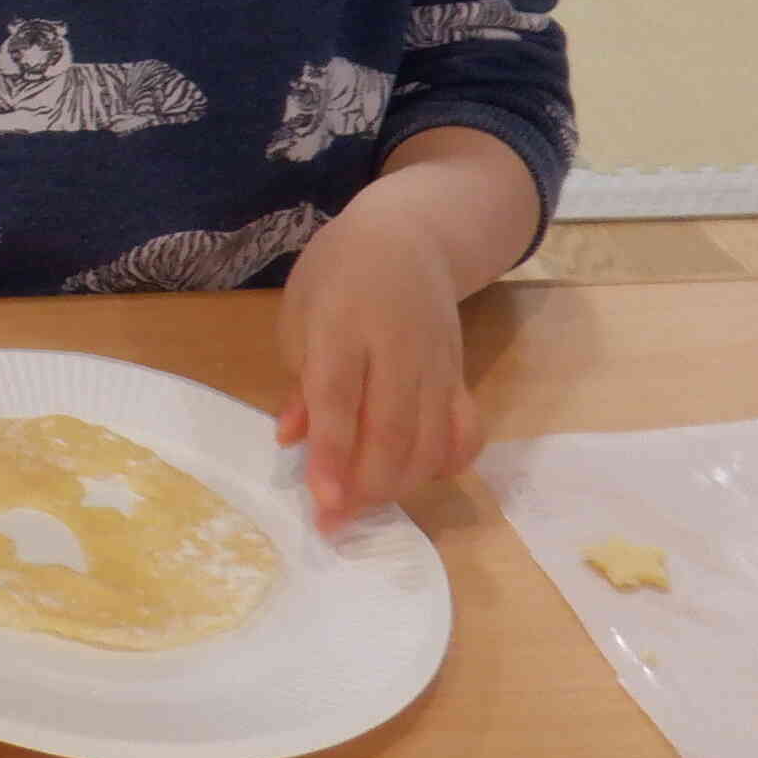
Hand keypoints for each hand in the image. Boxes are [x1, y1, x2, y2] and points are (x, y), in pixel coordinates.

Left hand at [273, 205, 480, 533]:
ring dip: (400, 484)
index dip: (333, 453)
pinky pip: (465, 430)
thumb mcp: (301, 314)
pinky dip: (447, 463)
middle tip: (337, 522)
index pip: (339, 398)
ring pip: (431, 440)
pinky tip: (418, 477)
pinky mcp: (461, 374)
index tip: (325, 502)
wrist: (409, 235)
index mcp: (343, 325)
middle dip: (366, 486)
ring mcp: (437, 363)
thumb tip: (292, 439)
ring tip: (366, 505)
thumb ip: (300, 381)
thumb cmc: (338, 273)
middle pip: (391, 430)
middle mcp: (397, 347)